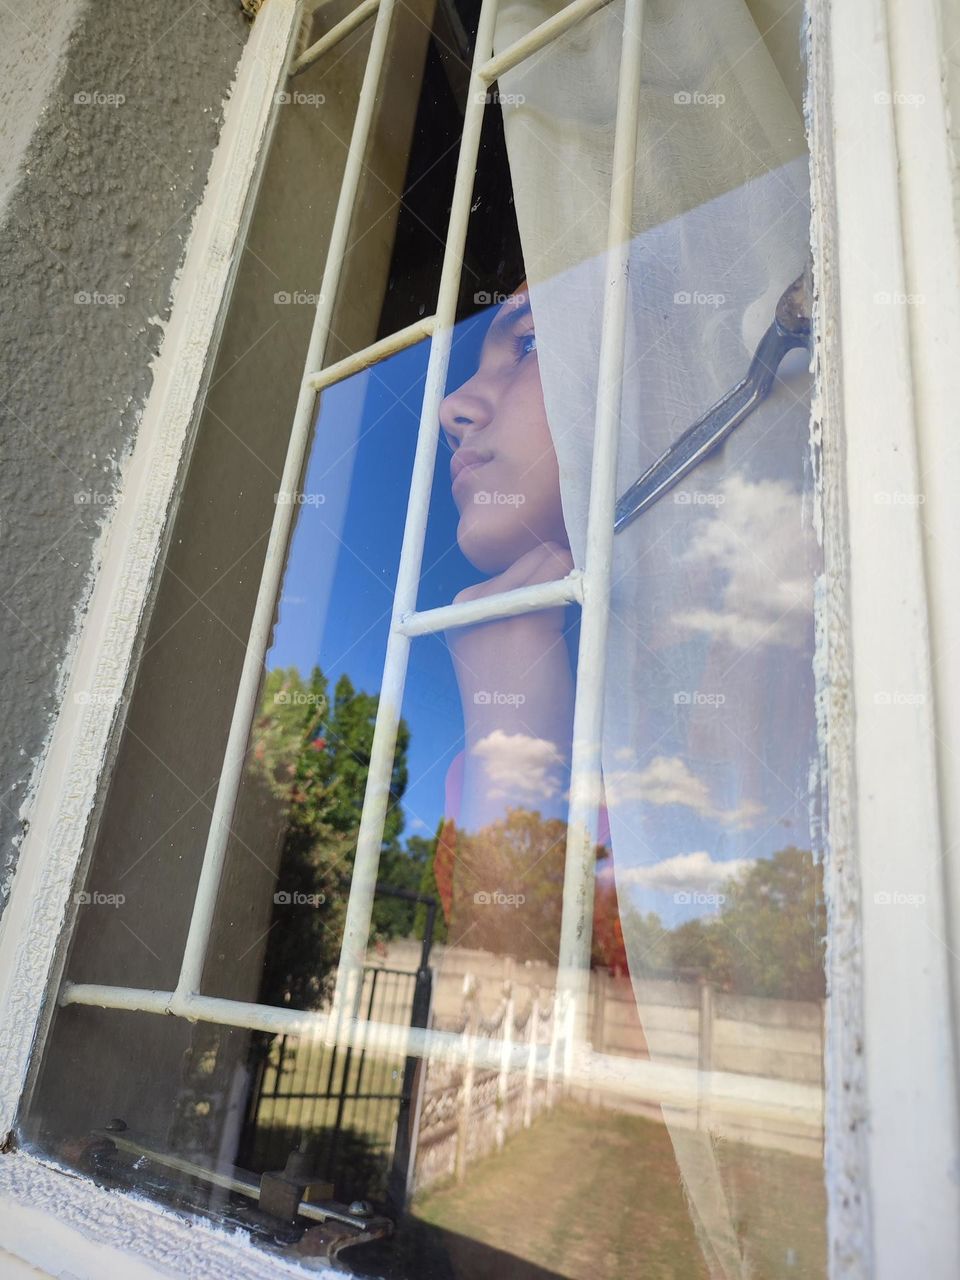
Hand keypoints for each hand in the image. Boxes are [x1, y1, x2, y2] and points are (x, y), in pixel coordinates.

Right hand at [446, 543, 574, 829]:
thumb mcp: (511, 653)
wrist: (515, 760)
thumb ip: (526, 612)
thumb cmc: (524, 713)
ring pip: (552, 561)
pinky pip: (565, 583)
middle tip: (583, 604)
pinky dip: (586, 588)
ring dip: (578, 581)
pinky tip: (591, 610)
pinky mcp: (524, 624)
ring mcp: (493, 612)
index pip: (516, 566)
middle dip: (564, 574)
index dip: (551, 575)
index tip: (572, 590)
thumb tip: (567, 561)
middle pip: (534, 557)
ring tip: (582, 620)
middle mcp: (468, 605)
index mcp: (461, 612)